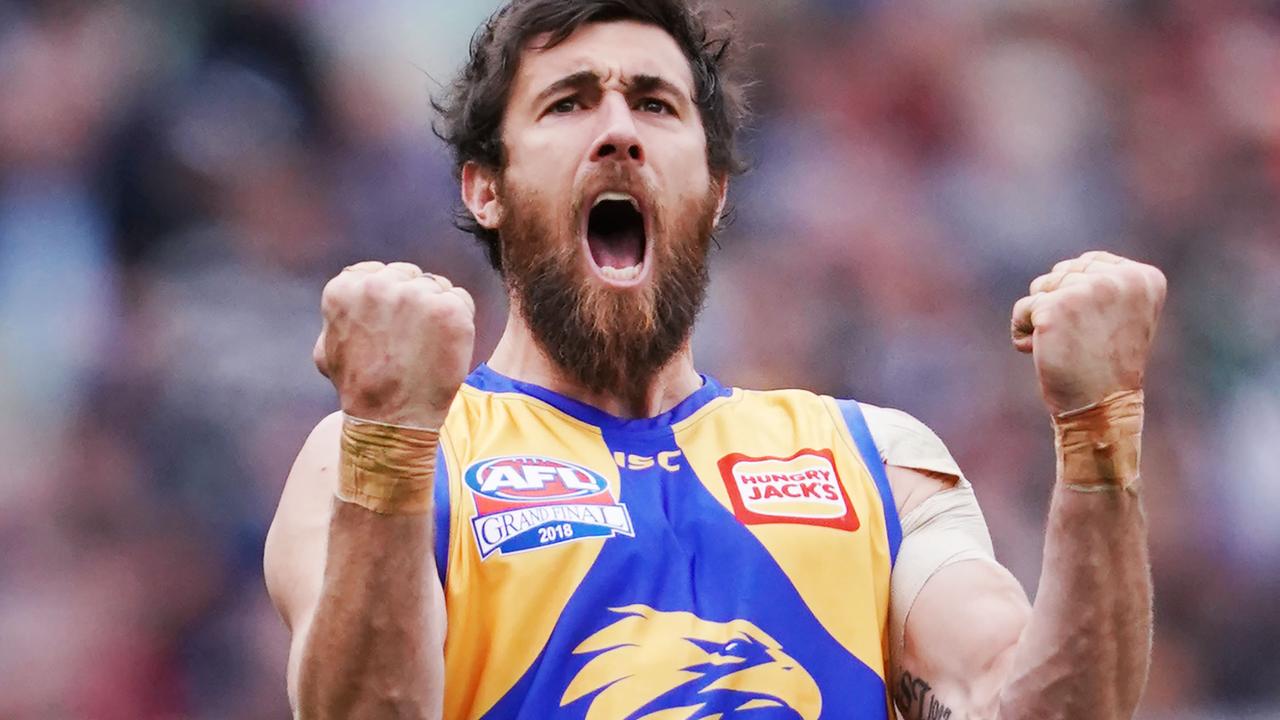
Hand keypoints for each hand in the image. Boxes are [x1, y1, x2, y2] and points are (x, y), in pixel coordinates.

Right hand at [314, 261, 474, 427]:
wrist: (389, 420)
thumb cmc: (358, 388)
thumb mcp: (327, 347)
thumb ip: (339, 313)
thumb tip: (349, 289)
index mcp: (346, 287)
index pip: (379, 272)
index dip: (390, 300)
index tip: (390, 327)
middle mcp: (379, 284)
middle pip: (411, 276)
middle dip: (414, 301)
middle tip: (410, 340)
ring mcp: (416, 295)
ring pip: (438, 287)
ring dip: (437, 311)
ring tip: (425, 347)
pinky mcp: (448, 310)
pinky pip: (461, 301)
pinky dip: (459, 322)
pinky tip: (444, 347)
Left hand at [1012, 251, 1166, 414]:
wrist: (1103, 408)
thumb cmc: (1108, 365)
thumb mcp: (1125, 315)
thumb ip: (1108, 284)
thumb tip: (1068, 267)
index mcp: (1145, 278)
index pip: (1089, 262)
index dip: (1079, 295)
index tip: (1099, 328)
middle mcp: (1120, 279)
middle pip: (1062, 272)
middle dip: (1059, 304)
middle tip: (1083, 340)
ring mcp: (1087, 291)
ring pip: (1040, 288)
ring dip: (1042, 317)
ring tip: (1067, 345)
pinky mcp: (1055, 306)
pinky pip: (1022, 309)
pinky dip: (1023, 332)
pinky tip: (1045, 352)